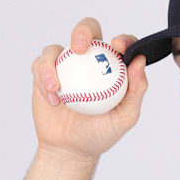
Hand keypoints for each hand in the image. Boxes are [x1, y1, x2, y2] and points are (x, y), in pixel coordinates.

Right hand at [30, 17, 147, 161]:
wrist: (71, 149)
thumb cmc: (102, 133)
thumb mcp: (125, 117)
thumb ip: (137, 89)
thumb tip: (139, 60)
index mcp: (114, 66)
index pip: (121, 44)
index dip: (123, 39)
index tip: (118, 46)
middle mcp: (90, 60)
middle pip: (87, 30)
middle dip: (83, 30)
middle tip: (80, 46)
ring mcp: (66, 65)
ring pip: (56, 48)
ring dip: (52, 64)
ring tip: (57, 88)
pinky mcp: (44, 73)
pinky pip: (40, 66)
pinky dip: (44, 79)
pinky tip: (53, 98)